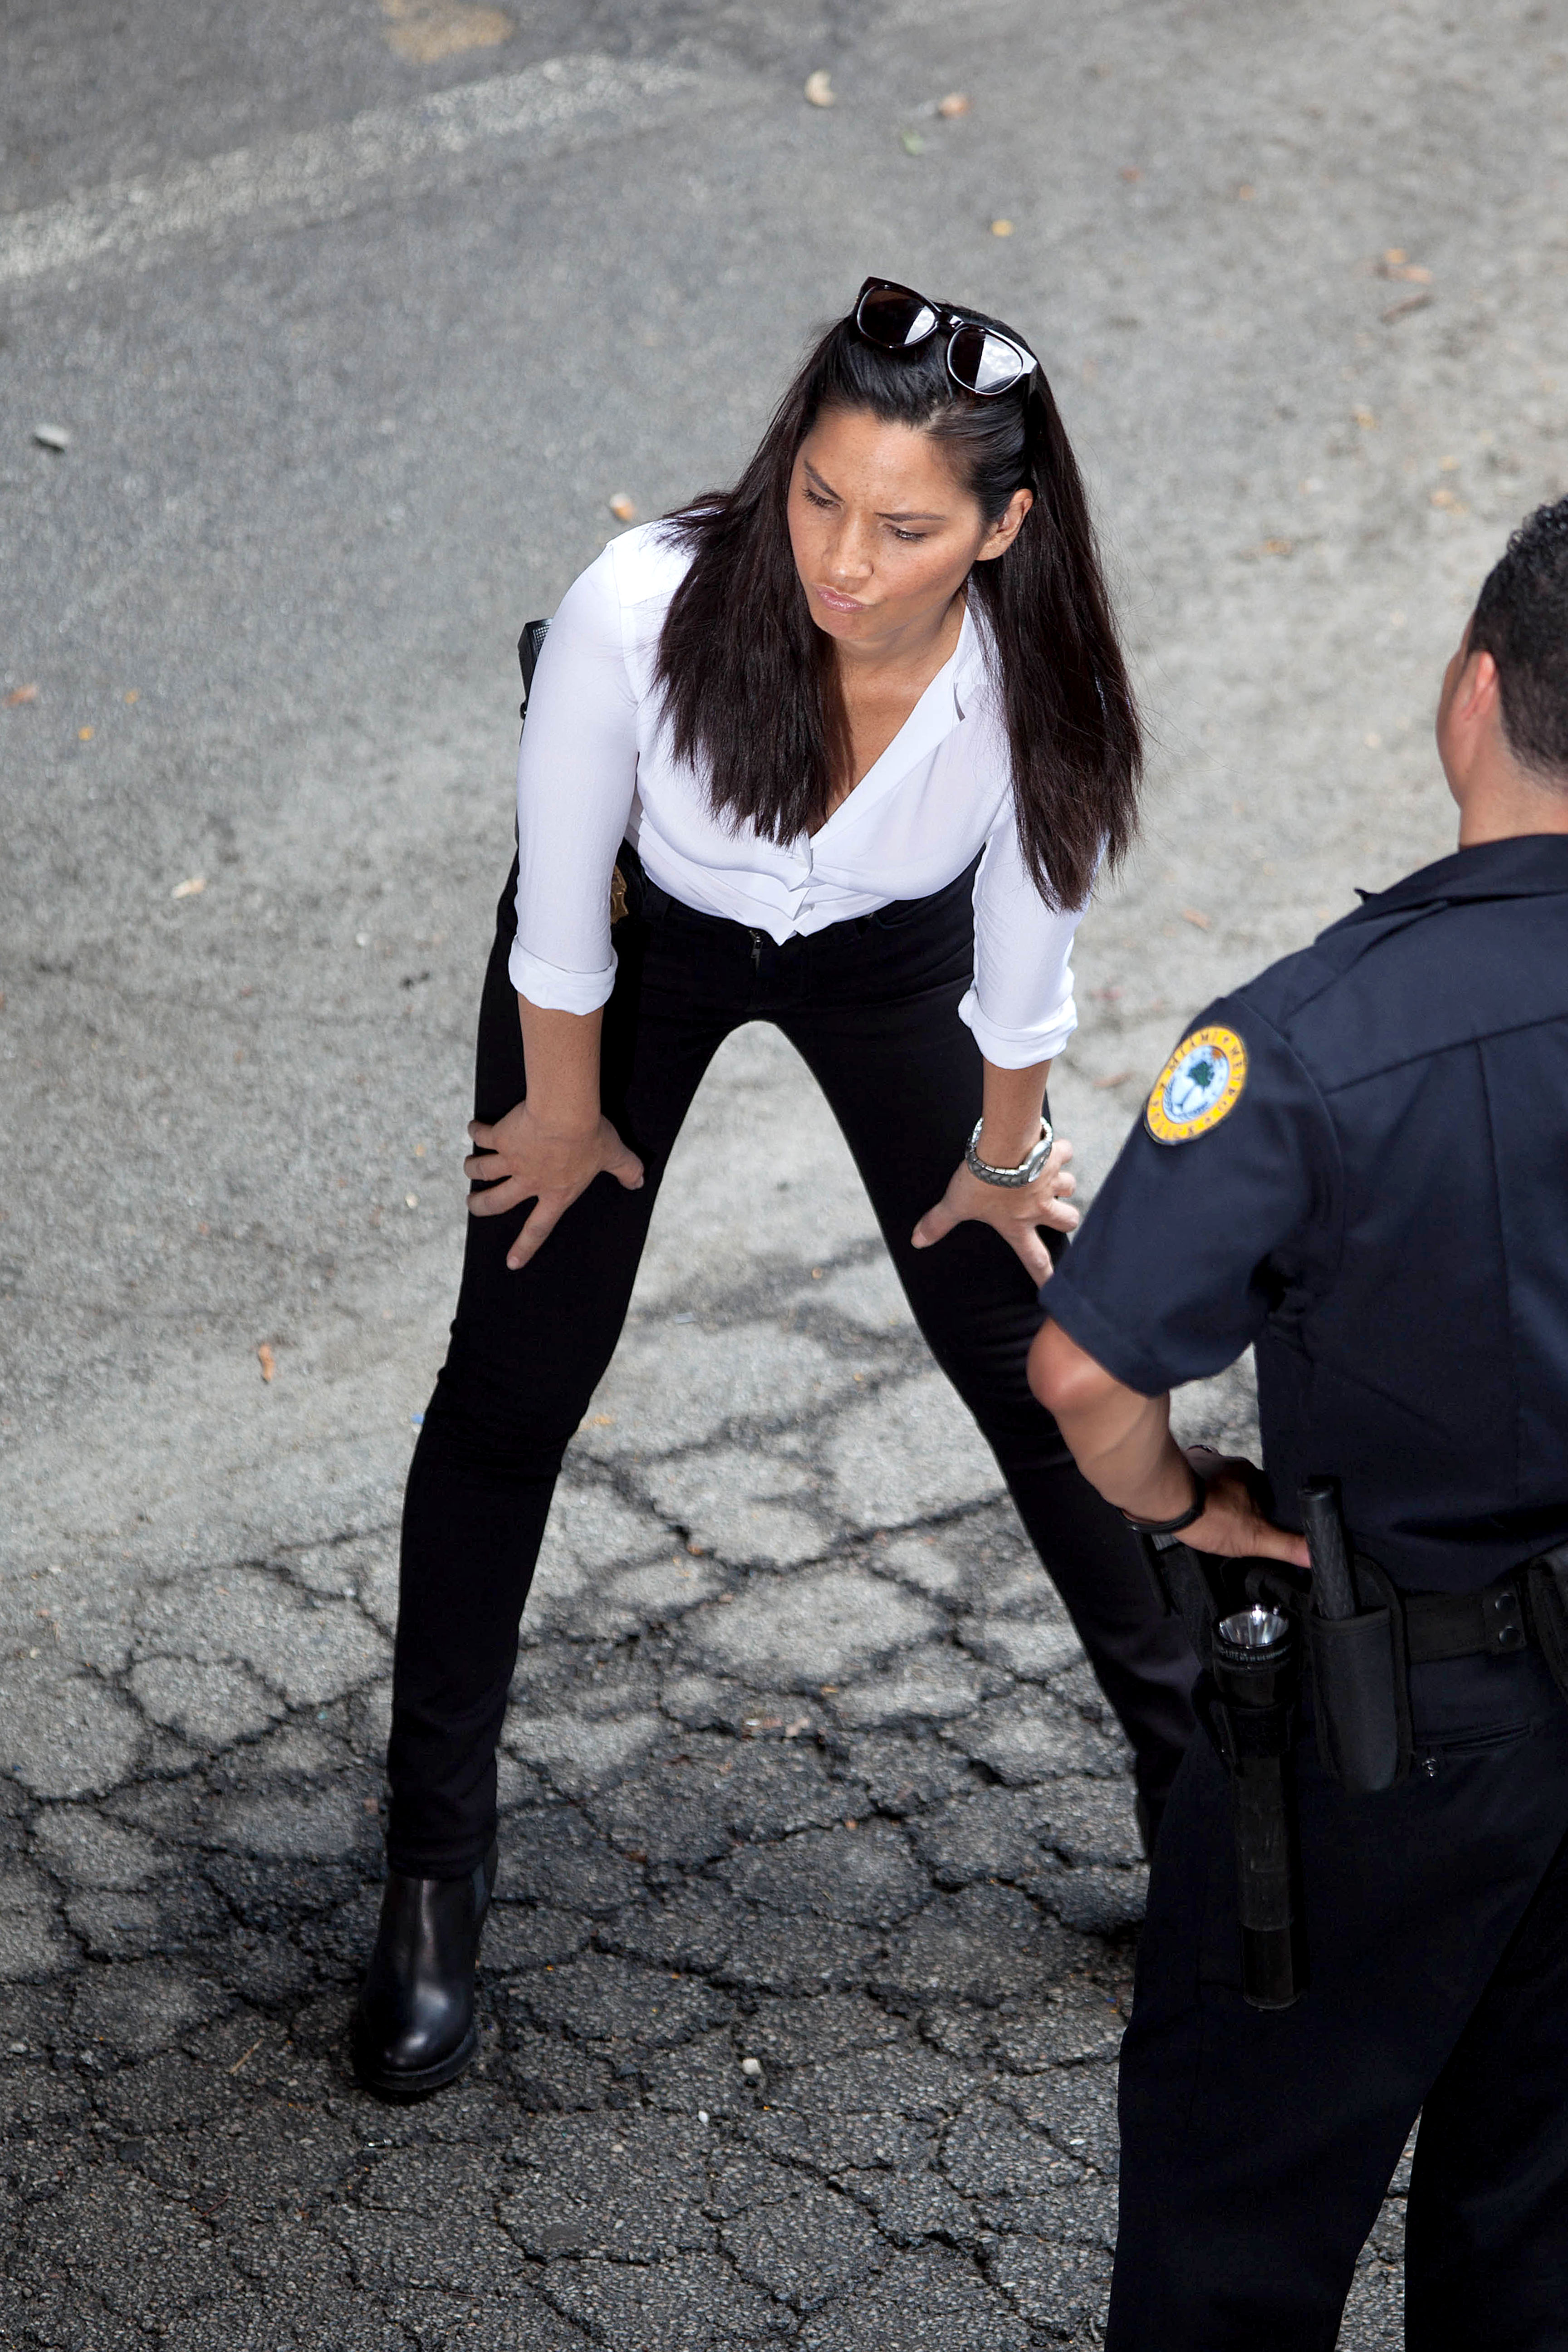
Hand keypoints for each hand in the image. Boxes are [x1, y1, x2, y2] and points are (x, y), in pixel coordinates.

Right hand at [464, 1100, 643, 1270]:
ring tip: (469, 1168)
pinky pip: (482, 1136)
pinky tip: (474, 1128)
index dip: (526, 1247)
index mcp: (556, 1193)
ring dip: (472, 1170)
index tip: (511, 1263)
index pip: (539, 1228)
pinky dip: (475, 1132)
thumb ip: (628, 1170)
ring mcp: (511, 1159)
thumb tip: (640, 1182)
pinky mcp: (501, 1136)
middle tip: (473, 1205)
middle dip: (480, 1206)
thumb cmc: (591, 1136)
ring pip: (481, 1170)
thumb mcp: (614, 1155)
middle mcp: (529, 1181)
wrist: (565, 1114)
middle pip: (496, 1202)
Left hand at [911, 1136, 1077, 1284]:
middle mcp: (1039, 1207)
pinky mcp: (1054, 1157)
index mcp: (1017, 1225)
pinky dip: (1061, 1149)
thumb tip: (917, 1241)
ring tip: (1050, 1178)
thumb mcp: (956, 1204)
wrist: (1001, 1149)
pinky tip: (1050, 1144)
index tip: (1059, 1286)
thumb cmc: (979, 1181)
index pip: (1035, 1259)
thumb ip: (938, 1223)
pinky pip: (1066, 1153)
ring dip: (1063, 1183)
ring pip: (1070, 1187)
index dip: (1047, 1276)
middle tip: (1060, 1214)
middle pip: (1068, 1221)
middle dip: (1068, 1220)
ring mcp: (1050, 1182)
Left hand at [1178, 1447, 1309, 1569]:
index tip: (1266, 1524)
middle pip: (1245, 1485)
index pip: (1269, 1491)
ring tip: (1217, 1517)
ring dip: (1220, 1496)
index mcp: (1253, 1475)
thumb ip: (1285, 1545)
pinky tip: (1196, 1506)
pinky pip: (1198, 1478)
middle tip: (1239, 1524)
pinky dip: (1200, 1491)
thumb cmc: (1212, 1517)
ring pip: (1220, 1481)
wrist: (1165, 1500)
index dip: (1269, 1508)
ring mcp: (1206, 1462)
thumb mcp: (1255, 1538)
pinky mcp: (1184, 1465)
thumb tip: (1316, 1554)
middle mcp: (1231, 1463)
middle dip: (1244, 1502)